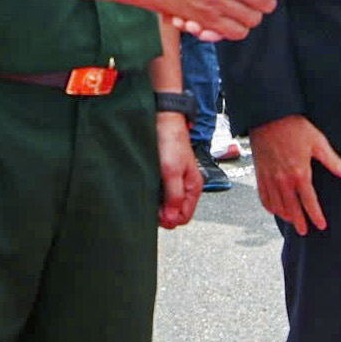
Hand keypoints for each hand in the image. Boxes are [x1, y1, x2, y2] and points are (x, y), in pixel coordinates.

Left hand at [156, 112, 200, 227]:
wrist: (163, 122)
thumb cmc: (170, 143)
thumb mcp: (172, 173)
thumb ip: (174, 197)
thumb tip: (172, 219)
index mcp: (193, 187)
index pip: (184, 217)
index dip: (170, 219)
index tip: (158, 213)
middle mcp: (185, 186)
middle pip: (174, 212)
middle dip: (162, 212)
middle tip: (150, 202)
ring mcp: (175, 182)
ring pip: (166, 204)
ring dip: (156, 203)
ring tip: (148, 192)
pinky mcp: (165, 177)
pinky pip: (160, 194)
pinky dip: (153, 195)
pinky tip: (147, 187)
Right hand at [250, 114, 340, 234]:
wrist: (268, 117)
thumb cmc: (295, 128)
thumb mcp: (318, 143)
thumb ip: (333, 162)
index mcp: (299, 174)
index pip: (309, 202)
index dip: (315, 216)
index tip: (321, 226)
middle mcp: (283, 181)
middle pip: (292, 209)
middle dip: (299, 222)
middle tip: (304, 231)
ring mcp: (269, 179)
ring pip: (277, 206)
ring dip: (285, 216)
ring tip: (292, 221)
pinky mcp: (259, 175)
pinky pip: (263, 198)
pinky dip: (270, 207)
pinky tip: (276, 209)